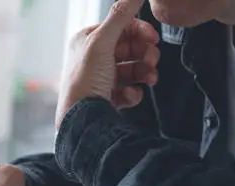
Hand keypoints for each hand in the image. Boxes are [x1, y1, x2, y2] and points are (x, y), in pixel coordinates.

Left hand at [55, 0, 159, 128]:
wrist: (81, 119)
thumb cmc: (85, 81)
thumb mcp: (102, 42)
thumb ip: (120, 16)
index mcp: (86, 41)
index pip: (119, 28)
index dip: (138, 32)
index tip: (153, 38)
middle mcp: (92, 59)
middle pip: (128, 49)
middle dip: (144, 54)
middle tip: (153, 60)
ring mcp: (100, 79)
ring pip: (131, 70)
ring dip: (144, 72)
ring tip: (150, 79)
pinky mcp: (106, 99)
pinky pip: (127, 91)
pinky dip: (133, 93)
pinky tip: (130, 95)